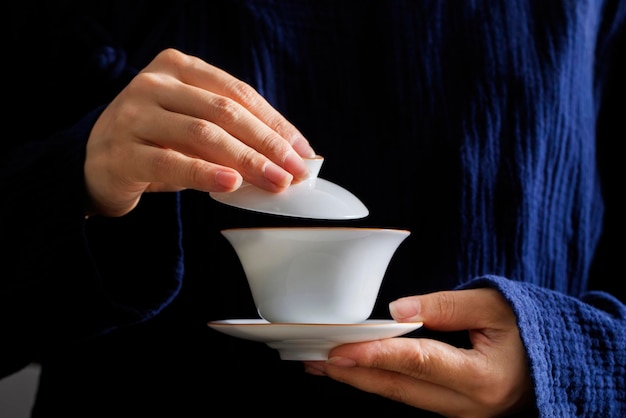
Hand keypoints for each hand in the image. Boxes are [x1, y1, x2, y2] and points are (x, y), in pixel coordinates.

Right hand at [85, 48, 314, 216]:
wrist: (95, 163)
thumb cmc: (156, 143)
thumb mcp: (194, 128)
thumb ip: (232, 134)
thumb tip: (288, 157)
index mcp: (179, 68)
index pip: (239, 94)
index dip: (276, 123)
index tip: (303, 151)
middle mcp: (155, 83)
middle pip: (225, 112)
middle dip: (268, 143)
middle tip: (297, 170)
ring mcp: (135, 114)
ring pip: (203, 134)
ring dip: (247, 160)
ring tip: (275, 180)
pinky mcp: (123, 150)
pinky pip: (172, 162)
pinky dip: (206, 174)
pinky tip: (232, 183)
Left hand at [303, 288, 533, 416]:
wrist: (555, 363)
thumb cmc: (529, 330)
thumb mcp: (493, 306)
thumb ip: (444, 307)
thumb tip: (398, 309)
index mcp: (482, 376)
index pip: (418, 363)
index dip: (376, 355)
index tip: (340, 350)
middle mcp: (468, 404)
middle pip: (400, 389)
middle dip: (353, 375)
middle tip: (314, 360)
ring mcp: (460, 413)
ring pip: (401, 397)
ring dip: (361, 381)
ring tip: (324, 366)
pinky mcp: (453, 410)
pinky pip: (410, 397)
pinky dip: (381, 383)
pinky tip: (359, 372)